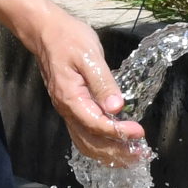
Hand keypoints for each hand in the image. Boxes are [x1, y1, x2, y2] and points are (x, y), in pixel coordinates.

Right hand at [16, 0, 140, 162]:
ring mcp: (67, 111)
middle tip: (142, 153)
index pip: (96, 125)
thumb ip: (103, 82)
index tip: (139, 132)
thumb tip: (117, 107)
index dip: (118, 132)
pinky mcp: (71, 108)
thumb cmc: (68, 39)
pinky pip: (84, 135)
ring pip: (87, 143)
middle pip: (92, 141)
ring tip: (132, 155)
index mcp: (71, 98)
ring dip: (110, 153)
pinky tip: (115, 147)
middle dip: (118, 151)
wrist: (45, 32)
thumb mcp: (89, 55)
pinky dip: (100, 146)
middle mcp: (67, 110)